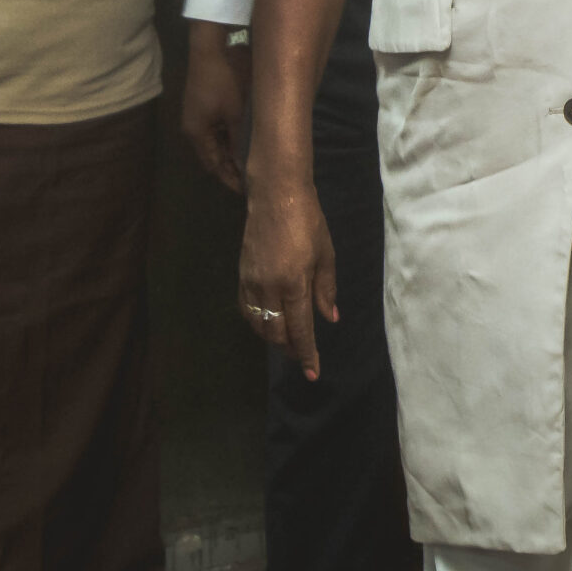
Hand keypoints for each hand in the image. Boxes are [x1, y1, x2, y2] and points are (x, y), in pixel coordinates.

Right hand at [182, 25, 252, 193]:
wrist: (210, 48)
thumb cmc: (224, 81)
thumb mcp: (236, 114)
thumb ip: (240, 140)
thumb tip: (248, 163)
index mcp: (196, 134)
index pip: (214, 166)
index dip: (229, 178)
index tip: (246, 191)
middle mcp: (193, 128)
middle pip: (213, 155)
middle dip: (231, 168)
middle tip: (251, 180)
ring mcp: (196, 116)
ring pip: (216, 142)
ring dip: (231, 152)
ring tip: (251, 163)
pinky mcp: (203, 105)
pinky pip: (216, 128)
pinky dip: (229, 137)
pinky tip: (244, 140)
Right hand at [239, 179, 337, 377]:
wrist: (275, 197)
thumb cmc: (308, 222)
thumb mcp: (326, 254)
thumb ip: (326, 289)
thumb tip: (330, 318)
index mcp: (294, 284)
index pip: (300, 329)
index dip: (307, 354)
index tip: (314, 373)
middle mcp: (269, 288)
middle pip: (277, 333)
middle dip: (291, 349)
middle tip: (304, 357)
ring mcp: (251, 283)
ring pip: (259, 325)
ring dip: (274, 338)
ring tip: (289, 343)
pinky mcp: (241, 276)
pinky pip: (247, 310)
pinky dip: (258, 323)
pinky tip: (268, 322)